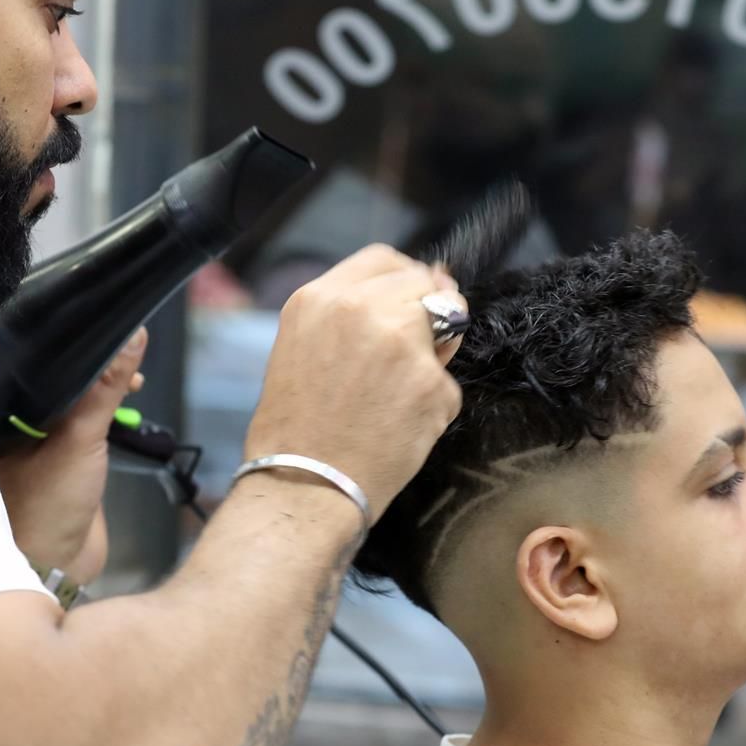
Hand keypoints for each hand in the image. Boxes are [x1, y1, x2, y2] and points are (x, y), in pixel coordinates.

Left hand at [0, 327, 149, 583]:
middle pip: (51, 379)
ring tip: (130, 380)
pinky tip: (123, 406)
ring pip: (69, 400)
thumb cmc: (47, 508)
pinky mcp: (59, 462)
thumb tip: (131, 336)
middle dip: (88, 364)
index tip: (97, 327)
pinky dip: (103, 412)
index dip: (62, 341)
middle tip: (123, 353)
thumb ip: (104, 388)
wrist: (56, 570)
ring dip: (100, 390)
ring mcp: (34, 443)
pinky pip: (82, 424)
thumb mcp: (79, 439)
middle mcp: (9, 424)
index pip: (26, 361)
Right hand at [245, 244, 464, 515]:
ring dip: (436, 355)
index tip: (413, 301)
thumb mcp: (305, 348)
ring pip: (448, 324)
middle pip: (424, 283)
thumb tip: (432, 284)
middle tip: (407, 359)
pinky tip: (400, 427)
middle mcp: (360, 309)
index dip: (406, 279)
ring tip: (397, 395)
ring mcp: (400, 342)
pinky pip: (448, 383)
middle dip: (428, 313)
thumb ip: (355, 314)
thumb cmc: (297, 428)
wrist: (302, 486)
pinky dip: (434, 406)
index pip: (385, 259)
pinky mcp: (431, 382)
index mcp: (320, 298)